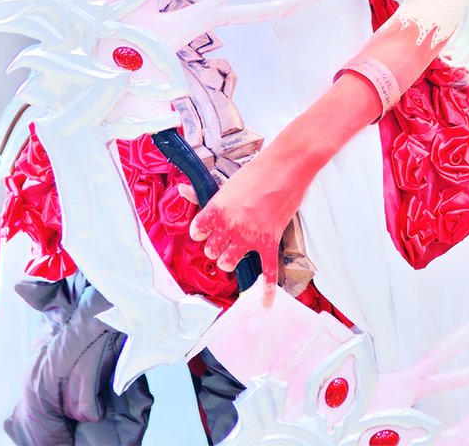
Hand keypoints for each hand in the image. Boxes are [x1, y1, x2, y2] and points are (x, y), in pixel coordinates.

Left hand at [188, 149, 306, 306]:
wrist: (286, 167)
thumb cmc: (258, 170)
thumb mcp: (227, 182)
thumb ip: (204, 194)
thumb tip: (182, 191)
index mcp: (217, 209)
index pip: (198, 232)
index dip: (200, 232)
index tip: (204, 230)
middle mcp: (230, 226)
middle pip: (212, 250)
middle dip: (215, 246)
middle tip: (222, 239)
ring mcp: (250, 236)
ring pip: (229, 262)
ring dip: (229, 260)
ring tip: (232, 255)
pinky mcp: (270, 241)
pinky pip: (268, 271)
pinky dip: (268, 289)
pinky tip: (266, 301)